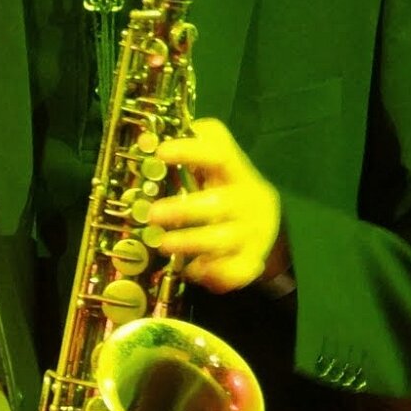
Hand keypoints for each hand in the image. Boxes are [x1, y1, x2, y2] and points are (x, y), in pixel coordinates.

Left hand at [150, 118, 284, 293]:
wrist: (266, 224)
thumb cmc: (226, 189)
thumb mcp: (213, 167)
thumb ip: (186, 153)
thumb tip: (144, 137)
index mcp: (237, 171)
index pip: (219, 154)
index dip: (191, 151)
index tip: (161, 151)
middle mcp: (249, 200)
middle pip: (220, 203)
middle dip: (184, 210)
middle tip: (152, 215)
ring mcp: (253, 232)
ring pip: (224, 239)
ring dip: (190, 242)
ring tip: (162, 244)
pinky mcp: (252, 260)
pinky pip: (234, 271)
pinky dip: (212, 273)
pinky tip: (193, 270)